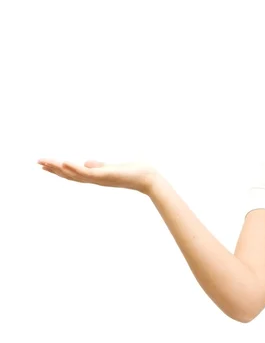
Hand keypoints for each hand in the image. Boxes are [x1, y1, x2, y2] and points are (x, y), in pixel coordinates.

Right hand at [37, 159, 159, 194]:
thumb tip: (87, 163)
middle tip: (38, 162)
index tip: (44, 164)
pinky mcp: (105, 176)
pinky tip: (65, 162)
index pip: (72, 173)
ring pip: (75, 174)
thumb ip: (97, 166)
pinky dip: (75, 168)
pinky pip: (87, 173)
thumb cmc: (131, 173)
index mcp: (94, 177)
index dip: (57, 169)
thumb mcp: (111, 168)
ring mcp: (99, 179)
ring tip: (47, 162)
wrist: (147, 179)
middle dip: (53, 169)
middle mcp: (94, 180)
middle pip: (69, 175)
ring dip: (60, 168)